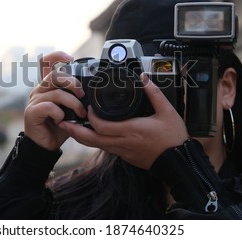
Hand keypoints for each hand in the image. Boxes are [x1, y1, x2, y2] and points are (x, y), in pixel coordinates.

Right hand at [24, 51, 86, 150]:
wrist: (47, 145)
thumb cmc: (60, 126)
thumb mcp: (72, 108)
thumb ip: (77, 97)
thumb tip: (94, 89)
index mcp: (48, 86)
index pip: (46, 63)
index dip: (57, 56)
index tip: (70, 59)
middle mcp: (39, 90)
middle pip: (55, 75)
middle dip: (73, 83)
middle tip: (82, 95)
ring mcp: (34, 100)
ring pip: (56, 93)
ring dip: (72, 103)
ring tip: (80, 113)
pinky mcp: (32, 112)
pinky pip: (49, 107)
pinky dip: (60, 114)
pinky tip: (62, 121)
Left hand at [58, 73, 188, 168]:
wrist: (179, 162)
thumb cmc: (173, 139)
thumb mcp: (167, 112)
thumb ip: (154, 93)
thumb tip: (144, 78)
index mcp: (131, 130)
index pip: (101, 126)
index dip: (90, 117)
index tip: (87, 108)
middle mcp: (123, 143)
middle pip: (91, 139)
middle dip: (74, 131)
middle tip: (62, 122)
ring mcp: (122, 152)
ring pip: (95, 146)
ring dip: (82, 137)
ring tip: (71, 128)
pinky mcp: (125, 156)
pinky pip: (105, 148)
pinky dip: (94, 141)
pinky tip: (91, 133)